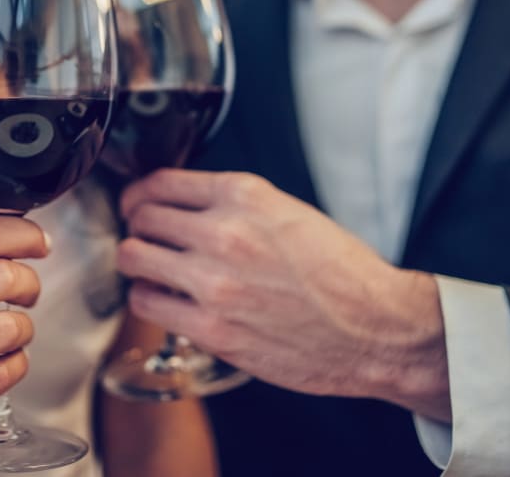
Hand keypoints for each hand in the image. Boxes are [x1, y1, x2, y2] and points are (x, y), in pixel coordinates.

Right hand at [0, 215, 48, 474]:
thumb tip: (5, 240)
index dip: (23, 234)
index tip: (38, 242)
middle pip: (4, 275)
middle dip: (30, 282)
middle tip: (27, 291)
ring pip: (12, 327)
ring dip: (24, 329)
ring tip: (8, 333)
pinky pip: (3, 374)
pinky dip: (14, 365)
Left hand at [117, 170, 450, 420]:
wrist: (376, 328)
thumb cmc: (342, 274)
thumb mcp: (290, 212)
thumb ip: (236, 205)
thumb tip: (187, 206)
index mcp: (245, 195)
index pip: (162, 181)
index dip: (141, 193)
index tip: (139, 203)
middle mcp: (225, 231)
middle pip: (141, 216)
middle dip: (138, 226)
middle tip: (144, 237)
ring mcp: (214, 280)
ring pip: (133, 257)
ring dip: (137, 262)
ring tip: (151, 270)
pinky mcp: (211, 327)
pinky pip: (146, 303)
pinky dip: (148, 299)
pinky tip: (164, 300)